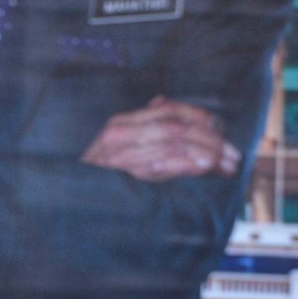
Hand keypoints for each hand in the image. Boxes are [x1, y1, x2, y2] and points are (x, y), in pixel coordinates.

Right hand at [81, 96, 240, 181]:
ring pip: (171, 143)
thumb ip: (139, 123)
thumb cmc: (92, 175)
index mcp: (122, 122)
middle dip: (210, 139)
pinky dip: (183, 164)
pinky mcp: (118, 174)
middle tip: (232, 155)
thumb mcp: (114, 144)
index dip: (200, 117)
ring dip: (203, 153)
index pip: (169, 109)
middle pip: (176, 127)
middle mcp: (119, 133)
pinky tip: (201, 167)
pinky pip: (158, 165)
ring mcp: (117, 154)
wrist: (65, 197)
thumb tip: (161, 101)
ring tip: (224, 164)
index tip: (222, 129)